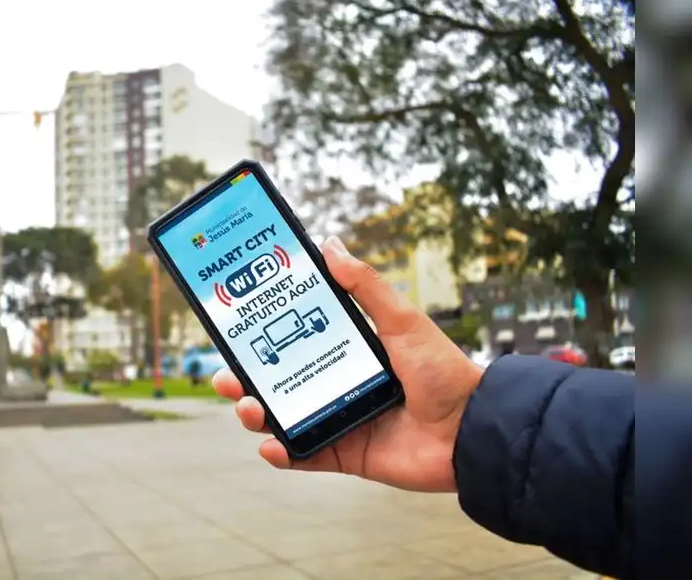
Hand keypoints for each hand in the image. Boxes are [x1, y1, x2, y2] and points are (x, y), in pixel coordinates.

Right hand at [212, 236, 482, 491]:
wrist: (473, 430)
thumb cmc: (444, 372)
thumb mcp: (402, 320)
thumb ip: (366, 286)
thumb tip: (330, 246)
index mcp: (346, 352)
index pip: (292, 341)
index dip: (260, 337)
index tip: (235, 327)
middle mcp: (336, 384)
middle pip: (277, 381)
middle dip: (245, 378)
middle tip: (227, 375)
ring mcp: (338, 420)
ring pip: (283, 418)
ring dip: (257, 414)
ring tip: (249, 407)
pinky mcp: (345, 454)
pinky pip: (305, 456)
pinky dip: (283, 454)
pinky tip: (272, 447)